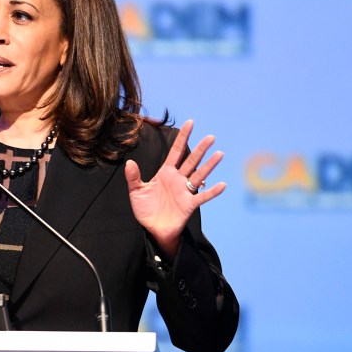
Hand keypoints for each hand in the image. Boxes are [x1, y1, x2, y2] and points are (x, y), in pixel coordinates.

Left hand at [124, 120, 225, 258]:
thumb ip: (133, 177)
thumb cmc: (145, 209)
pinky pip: (202, 196)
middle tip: (211, 136)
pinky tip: (222, 184)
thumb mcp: (136, 191)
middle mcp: (178, 179)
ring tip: (219, 154)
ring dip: (209, 165)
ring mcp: (185, 191)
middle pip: (191, 161)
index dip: (183, 138)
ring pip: (199, 175)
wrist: (152, 228)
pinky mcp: (189, 204)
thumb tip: (129, 162)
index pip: (176, 152)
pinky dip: (212, 191)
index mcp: (166, 173)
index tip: (190, 123)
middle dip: (200, 149)